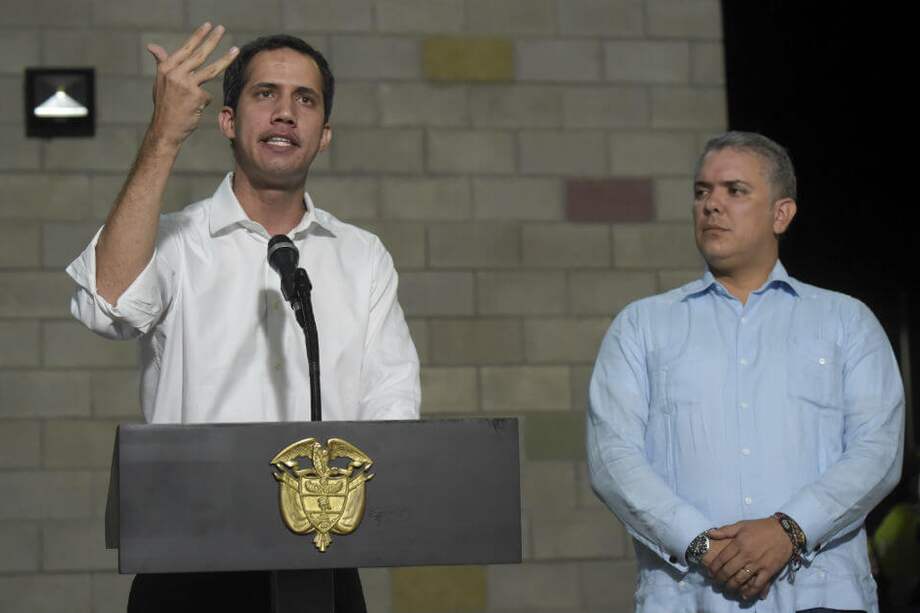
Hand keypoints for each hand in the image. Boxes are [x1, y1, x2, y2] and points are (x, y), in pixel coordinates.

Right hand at [145, 22, 237, 145]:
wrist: (165, 128)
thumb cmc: (165, 104)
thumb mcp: (160, 81)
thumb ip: (162, 62)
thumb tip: (151, 46)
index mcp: (166, 68)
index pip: (186, 48)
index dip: (198, 36)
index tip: (208, 26)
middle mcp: (175, 73)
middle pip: (199, 54)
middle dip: (212, 41)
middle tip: (222, 29)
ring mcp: (186, 84)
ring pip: (210, 70)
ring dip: (225, 59)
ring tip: (235, 50)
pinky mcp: (196, 97)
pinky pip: (207, 95)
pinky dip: (203, 101)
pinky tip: (194, 108)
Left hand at [705, 517, 792, 598]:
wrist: (784, 532)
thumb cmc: (761, 527)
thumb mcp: (742, 525)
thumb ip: (725, 530)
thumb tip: (709, 533)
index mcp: (738, 543)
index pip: (722, 558)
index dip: (714, 568)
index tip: (709, 573)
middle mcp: (746, 555)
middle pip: (729, 571)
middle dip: (720, 579)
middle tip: (716, 583)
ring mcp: (758, 564)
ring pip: (740, 579)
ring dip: (731, 587)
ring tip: (727, 589)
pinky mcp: (768, 571)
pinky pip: (758, 584)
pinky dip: (750, 592)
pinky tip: (743, 596)